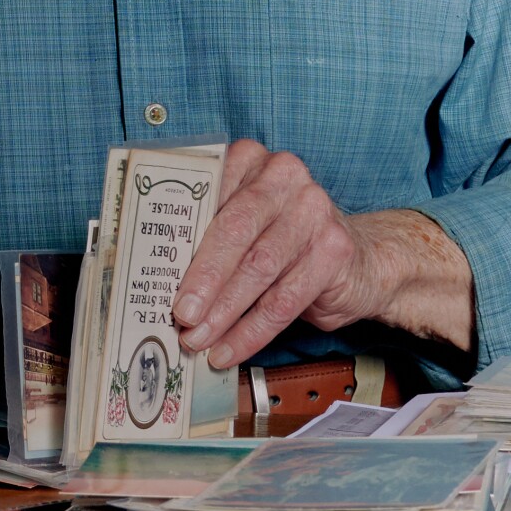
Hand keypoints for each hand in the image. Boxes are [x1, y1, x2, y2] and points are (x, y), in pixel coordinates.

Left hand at [172, 139, 473, 368]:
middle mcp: (285, 175)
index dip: (179, 238)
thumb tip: (155, 279)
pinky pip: (284, 300)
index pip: (208, 196)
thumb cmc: (278, 241)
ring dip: (223, 312)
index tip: (154, 273)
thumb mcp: (240, 225)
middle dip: (202, 278)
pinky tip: (227, 351)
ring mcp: (314, 210)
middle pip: (235, 230)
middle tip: (180, 315)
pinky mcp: (334, 250)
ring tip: (197, 340)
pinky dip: (250, 332)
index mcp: (249, 159)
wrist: (356, 260)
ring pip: (259, 268)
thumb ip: (204, 234)